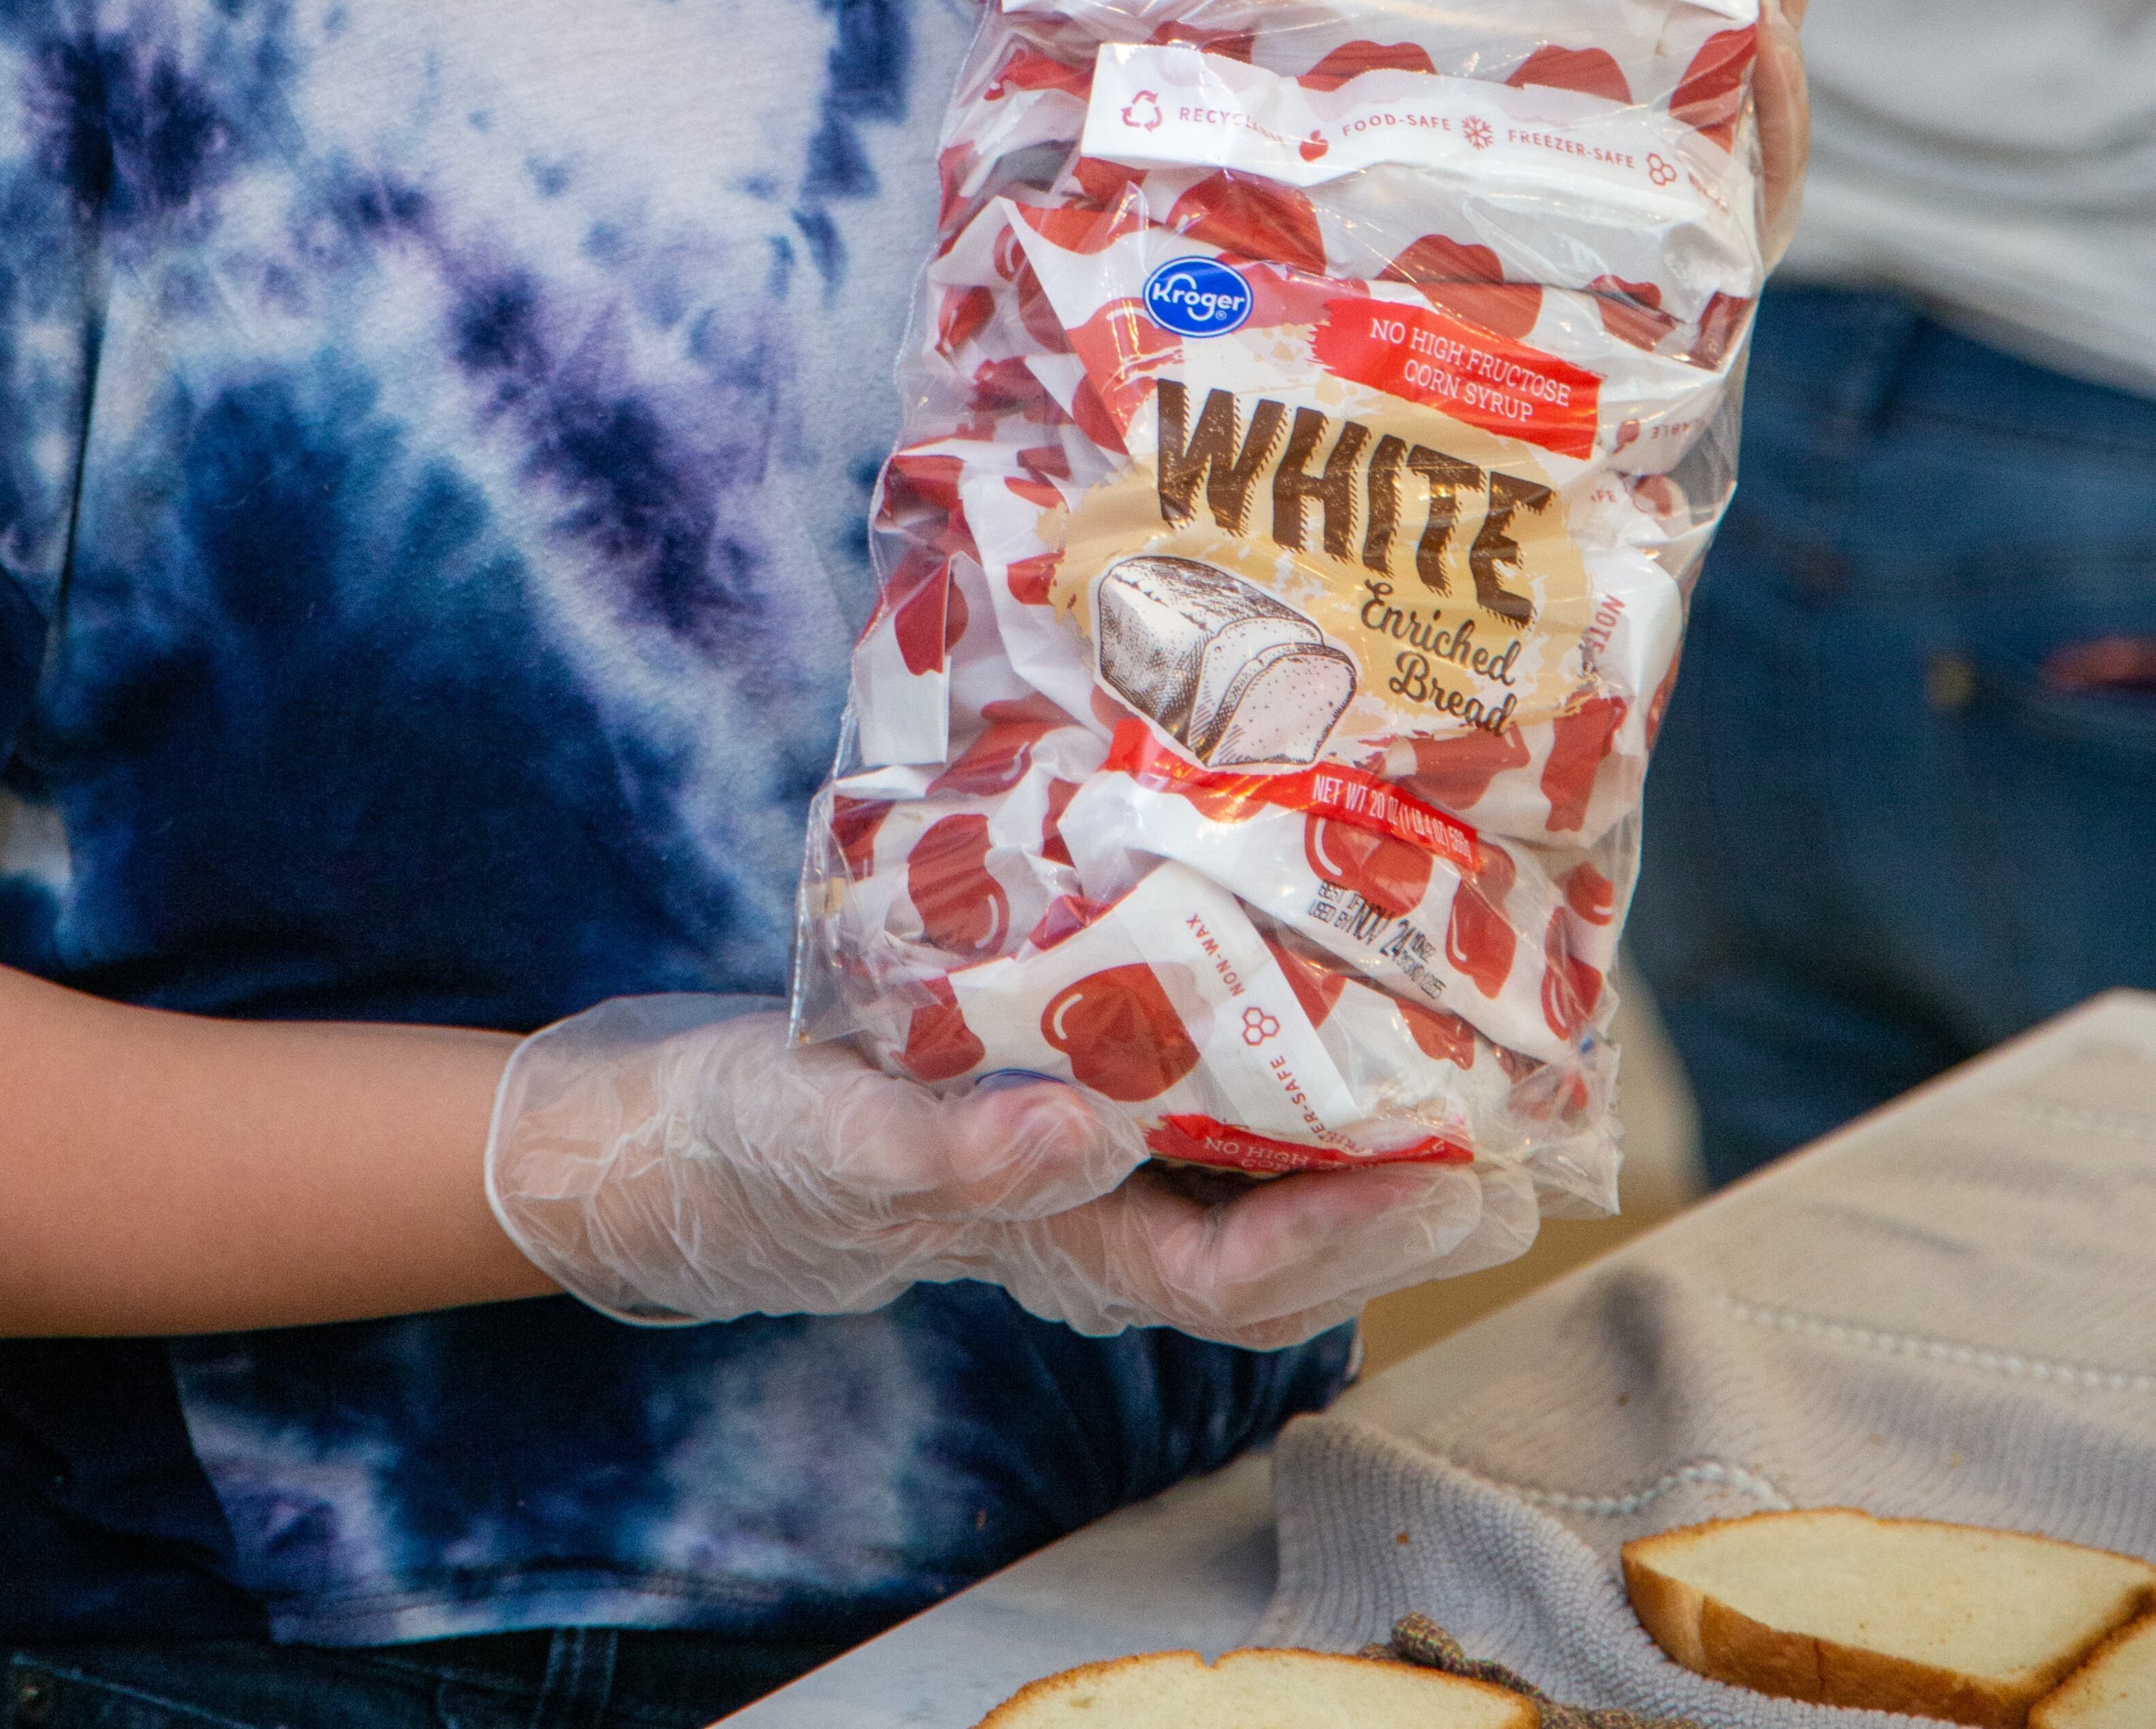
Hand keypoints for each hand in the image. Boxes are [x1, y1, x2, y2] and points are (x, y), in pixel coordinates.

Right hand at [484, 996, 1534, 1345]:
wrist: (673, 1121)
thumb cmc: (754, 1149)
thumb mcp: (834, 1146)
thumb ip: (948, 1153)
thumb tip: (1076, 1132)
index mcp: (1069, 1246)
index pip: (1248, 1267)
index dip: (1360, 1234)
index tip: (1457, 1174)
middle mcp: (1108, 1203)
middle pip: (1299, 1221)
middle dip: (1421, 1181)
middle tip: (1537, 1101)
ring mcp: (1094, 1138)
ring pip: (1268, 1144)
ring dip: (1374, 1096)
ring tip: (1482, 1020)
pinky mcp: (1069, 1059)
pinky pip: (1206, 1057)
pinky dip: (1281, 1015)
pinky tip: (1333, 943)